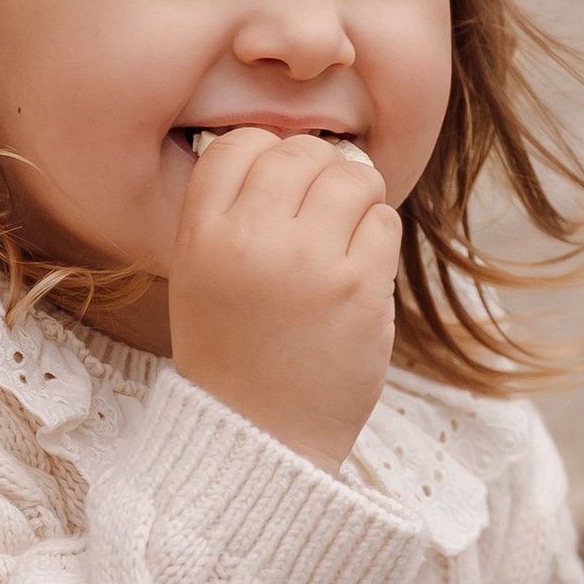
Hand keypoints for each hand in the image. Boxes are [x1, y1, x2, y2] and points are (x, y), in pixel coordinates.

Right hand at [167, 129, 399, 470]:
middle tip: (323, 212)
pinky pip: (384, 221)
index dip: (266, 155)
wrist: (259, 439)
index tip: (280, 190)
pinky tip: (360, 269)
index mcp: (201, 237)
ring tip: (346, 236)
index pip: (238, 145)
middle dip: (319, 172)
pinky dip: (378, 237)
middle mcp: (249, 240)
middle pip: (298, 152)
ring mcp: (307, 262)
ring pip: (351, 177)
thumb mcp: (199, 280)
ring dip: (358, 198)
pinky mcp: (358, 288)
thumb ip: (232, 217)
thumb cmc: (233, 359)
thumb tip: (298, 156)